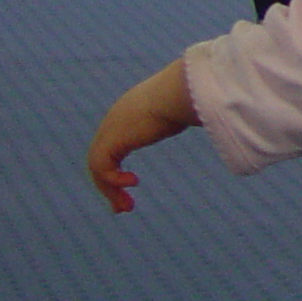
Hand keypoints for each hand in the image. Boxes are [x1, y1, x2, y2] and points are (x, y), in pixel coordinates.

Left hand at [87, 62, 198, 212]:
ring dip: (111, 191)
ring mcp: (109, 131)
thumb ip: (180, 118)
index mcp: (127, 115)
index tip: (131, 186)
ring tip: (128, 207)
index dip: (116, 169)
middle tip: (124, 208)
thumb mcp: (180, 110)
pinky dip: (115, 180)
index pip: (112, 147)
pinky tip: (134, 182)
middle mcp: (113, 122)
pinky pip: (102, 168)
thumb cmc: (187, 98)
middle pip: (101, 161)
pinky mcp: (110, 141)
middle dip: (110, 187)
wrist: (178, 92)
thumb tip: (202, 120)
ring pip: (98, 169)